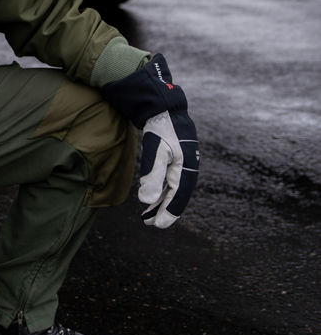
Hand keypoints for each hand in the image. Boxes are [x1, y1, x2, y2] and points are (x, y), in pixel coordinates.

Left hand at [138, 109, 199, 227]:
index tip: (158, 225)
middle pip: (176, 196)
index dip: (169, 212)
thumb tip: (147, 200)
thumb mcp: (156, 152)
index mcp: (186, 169)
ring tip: (147, 216)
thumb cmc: (161, 129)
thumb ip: (153, 175)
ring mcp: (182, 165)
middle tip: (150, 224)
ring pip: (172, 189)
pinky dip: (161, 191)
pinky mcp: (175, 160)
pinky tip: (153, 197)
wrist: (165, 109)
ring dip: (161, 202)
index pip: (179, 196)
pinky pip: (169, 181)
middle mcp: (187, 169)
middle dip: (164, 210)